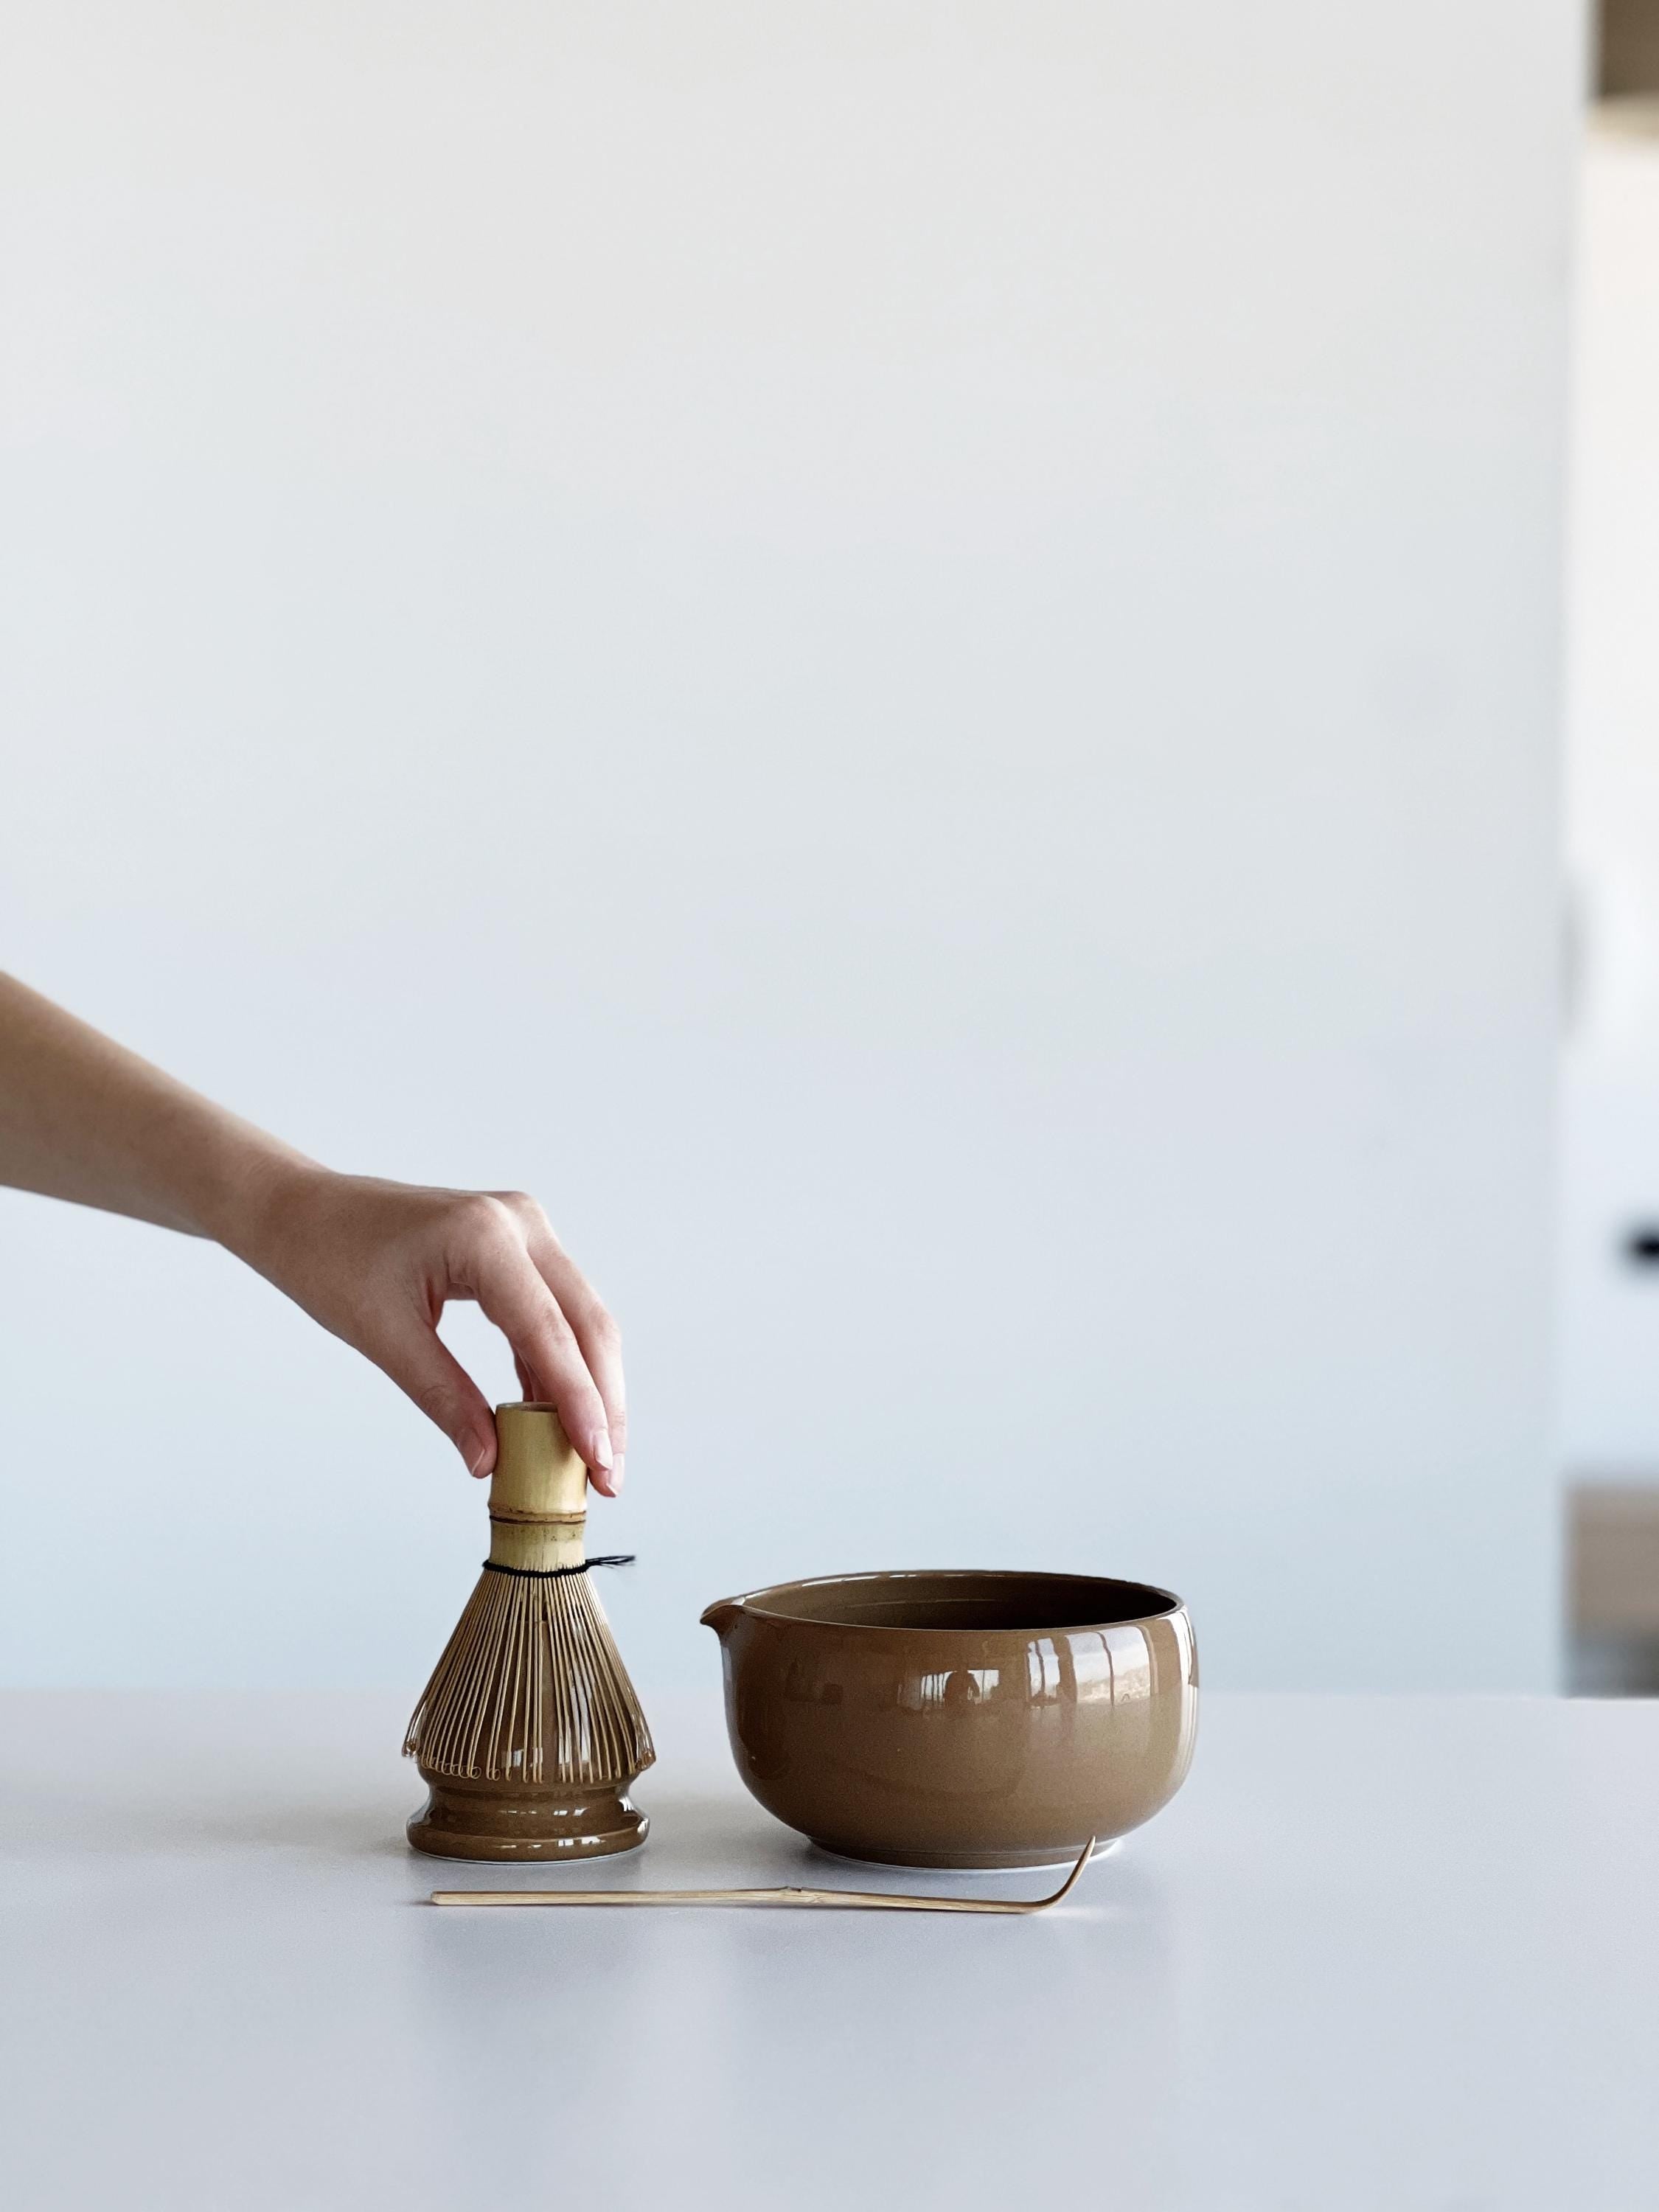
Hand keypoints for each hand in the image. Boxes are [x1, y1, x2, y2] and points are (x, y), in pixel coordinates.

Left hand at [231, 1168, 624, 1490]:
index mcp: (485, 1237)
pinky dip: (556, 1368)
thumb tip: (489, 1461)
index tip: (599, 1461)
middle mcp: (521, 1224)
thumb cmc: (330, 1259)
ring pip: (581, 1321)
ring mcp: (525, 1232)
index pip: (551, 1331)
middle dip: (603, 1403)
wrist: (305, 1212)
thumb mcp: (384, 1336)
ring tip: (590, 1460)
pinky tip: (553, 1420)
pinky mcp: (518, 1250)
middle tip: (609, 1476)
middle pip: (588, 1324)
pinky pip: (553, 1315)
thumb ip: (444, 1397)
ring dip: (588, 1390)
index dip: (581, 1402)